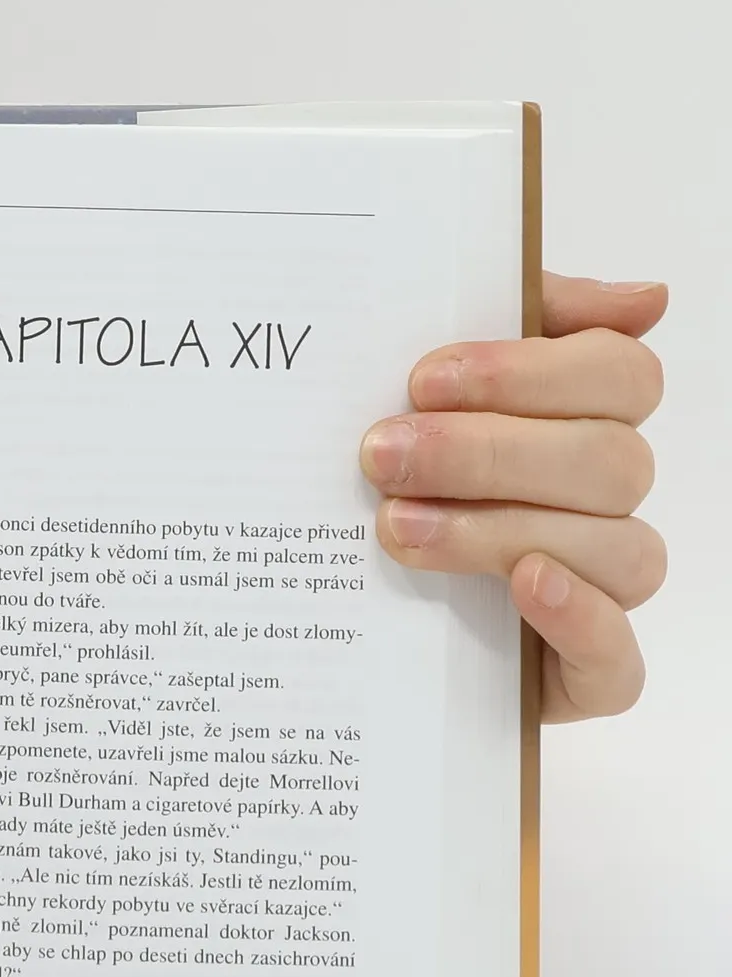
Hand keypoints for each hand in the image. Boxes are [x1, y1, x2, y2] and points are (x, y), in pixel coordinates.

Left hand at [360, 274, 665, 721]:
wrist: (330, 616)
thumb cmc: (392, 482)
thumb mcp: (427, 395)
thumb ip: (519, 319)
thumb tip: (646, 298)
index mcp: (583, 424)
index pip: (619, 374)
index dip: (528, 372)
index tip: (424, 379)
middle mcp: (604, 504)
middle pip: (608, 460)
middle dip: (486, 453)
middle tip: (381, 456)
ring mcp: (601, 591)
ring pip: (613, 547)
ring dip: (498, 530)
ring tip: (395, 526)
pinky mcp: (581, 678)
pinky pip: (618, 660)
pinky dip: (579, 616)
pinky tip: (525, 583)